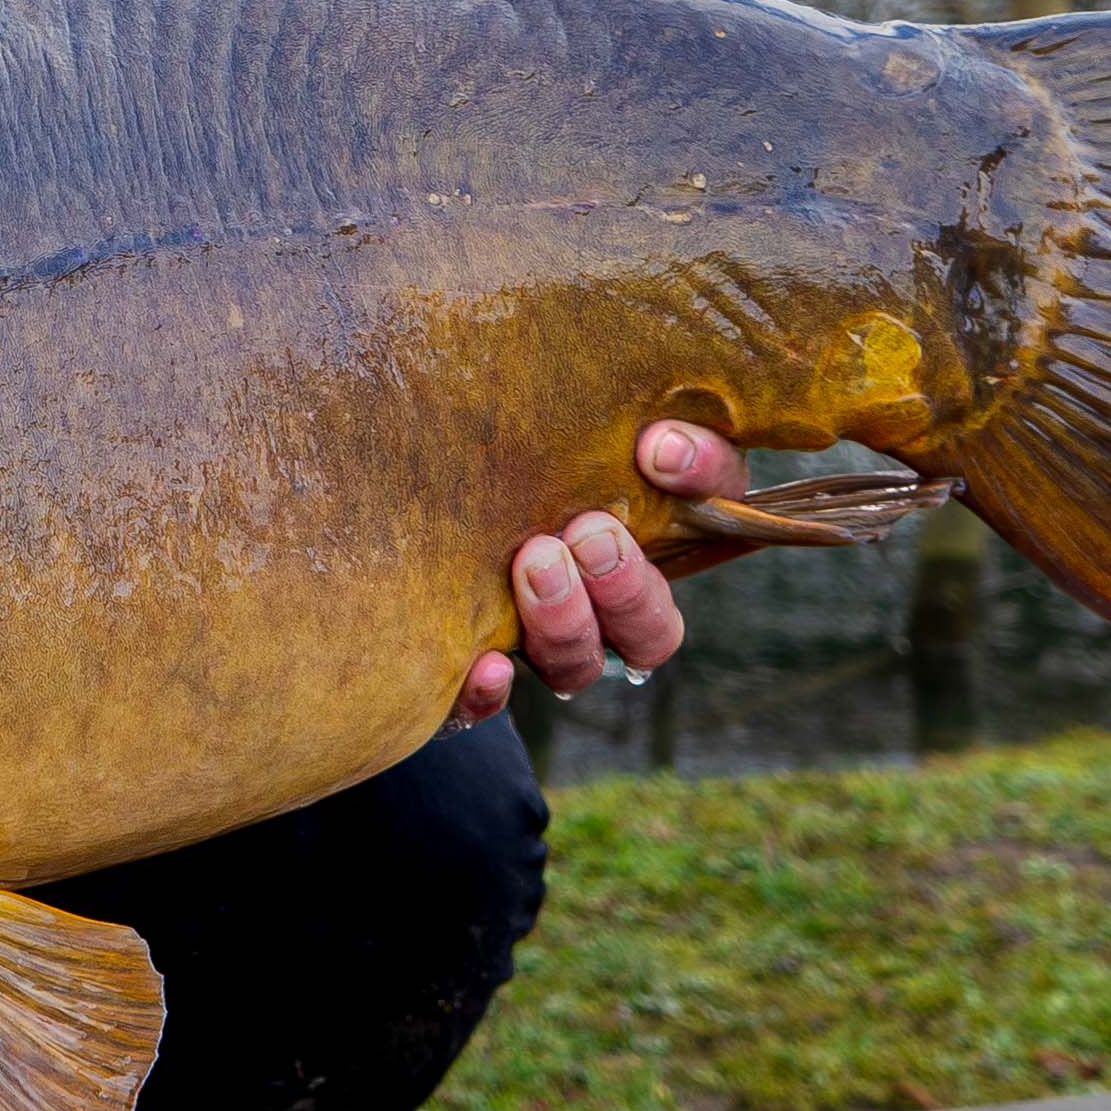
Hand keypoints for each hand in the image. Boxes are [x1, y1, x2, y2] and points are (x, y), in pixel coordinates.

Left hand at [447, 419, 751, 723]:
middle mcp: (605, 602)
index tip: (659, 449)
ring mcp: (542, 644)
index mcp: (648, 528)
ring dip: (567, 623)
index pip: (710, 512)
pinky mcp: (472, 675)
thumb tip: (648, 422)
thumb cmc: (493, 440)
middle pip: (651, 628)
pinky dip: (487, 692)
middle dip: (627, 583)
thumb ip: (598, 404)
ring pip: (578, 666)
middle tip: (591, 533)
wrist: (401, 501)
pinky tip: (485, 664)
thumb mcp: (550, 411)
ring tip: (536, 562)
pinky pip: (483, 706)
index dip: (702, 485)